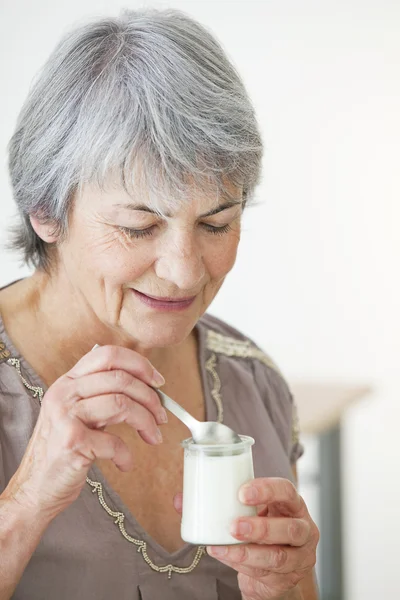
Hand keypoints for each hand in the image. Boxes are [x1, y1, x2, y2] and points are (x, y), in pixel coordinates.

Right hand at [4, 345, 166, 519]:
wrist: (35, 488)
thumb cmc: (63, 450)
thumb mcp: (77, 412)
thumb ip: (101, 394)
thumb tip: (147, 386)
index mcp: (68, 381)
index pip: (108, 355)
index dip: (139, 364)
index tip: (158, 382)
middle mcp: (64, 393)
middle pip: (120, 378)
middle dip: (151, 398)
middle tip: (162, 416)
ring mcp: (65, 416)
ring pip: (122, 404)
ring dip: (147, 422)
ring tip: (153, 437)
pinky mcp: (71, 442)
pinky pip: (114, 442)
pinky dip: (127, 455)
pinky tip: (125, 463)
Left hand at [174, 477, 318, 599]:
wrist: (274, 566)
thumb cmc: (260, 528)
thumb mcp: (248, 512)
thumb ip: (218, 504)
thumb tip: (180, 500)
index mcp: (292, 505)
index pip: (287, 491)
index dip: (267, 490)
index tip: (242, 492)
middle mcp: (303, 529)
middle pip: (289, 528)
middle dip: (260, 527)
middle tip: (233, 525)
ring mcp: (299, 557)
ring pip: (278, 556)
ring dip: (247, 552)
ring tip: (223, 548)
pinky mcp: (288, 577)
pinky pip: (266, 573)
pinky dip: (242, 566)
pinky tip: (226, 557)